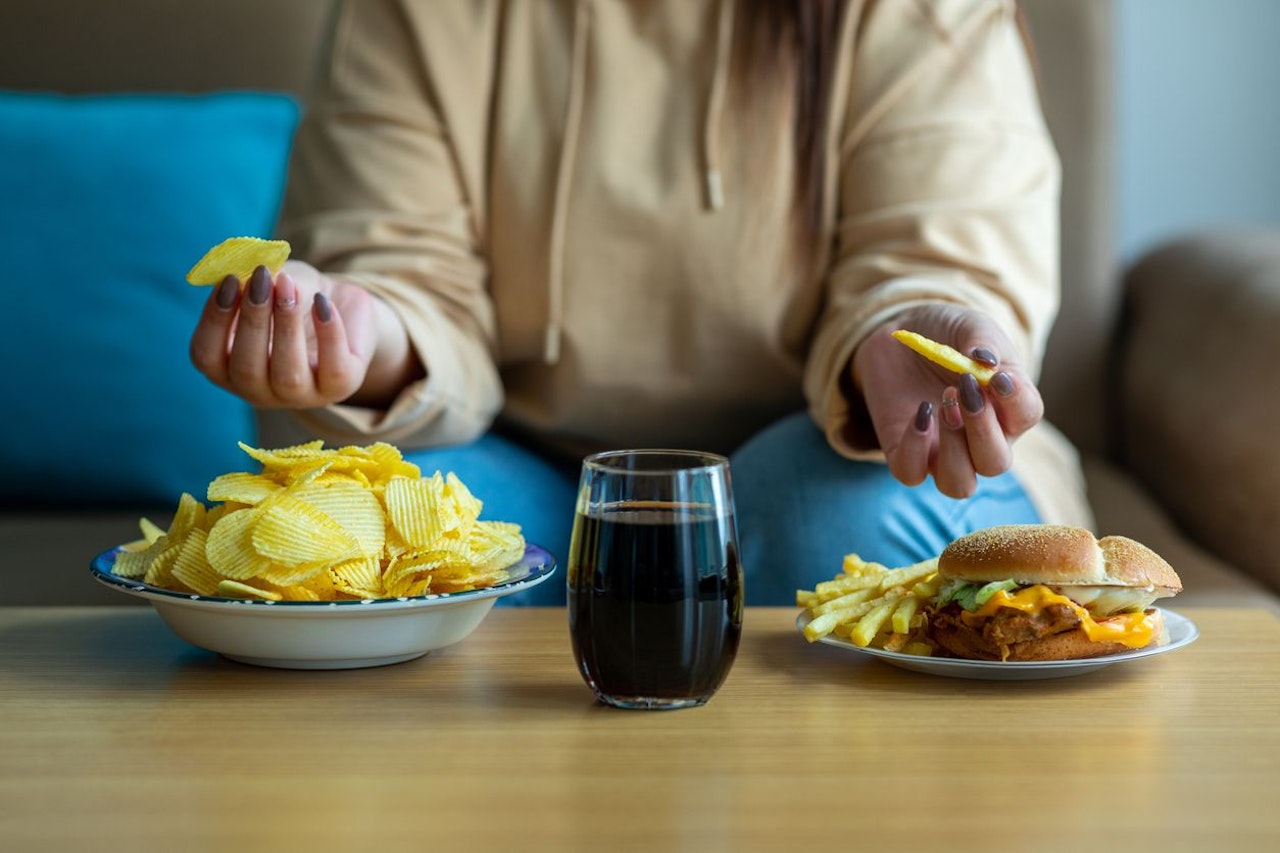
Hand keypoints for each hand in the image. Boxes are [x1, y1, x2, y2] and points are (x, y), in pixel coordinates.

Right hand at [189, 260, 406, 409]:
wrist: (341, 304)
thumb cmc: (294, 294)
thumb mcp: (271, 281)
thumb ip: (258, 281)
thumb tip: (252, 276)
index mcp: (228, 368)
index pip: (206, 356)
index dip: (214, 319)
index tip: (230, 280)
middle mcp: (260, 391)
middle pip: (246, 369)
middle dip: (252, 320)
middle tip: (261, 279)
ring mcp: (300, 395)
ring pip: (288, 375)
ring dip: (285, 326)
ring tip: (288, 286)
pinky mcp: (339, 387)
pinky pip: (334, 369)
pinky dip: (328, 333)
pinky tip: (323, 301)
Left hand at [851, 303, 1043, 497]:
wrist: (898, 336)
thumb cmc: (945, 334)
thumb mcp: (968, 326)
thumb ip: (983, 340)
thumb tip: (986, 363)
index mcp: (1007, 408)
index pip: (1027, 416)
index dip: (1016, 400)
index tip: (998, 377)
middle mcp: (980, 439)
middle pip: (996, 463)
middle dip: (982, 429)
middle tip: (964, 388)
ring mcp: (941, 451)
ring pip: (959, 484)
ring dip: (953, 449)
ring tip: (943, 404)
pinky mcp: (905, 451)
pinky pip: (911, 473)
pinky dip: (914, 449)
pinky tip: (920, 412)